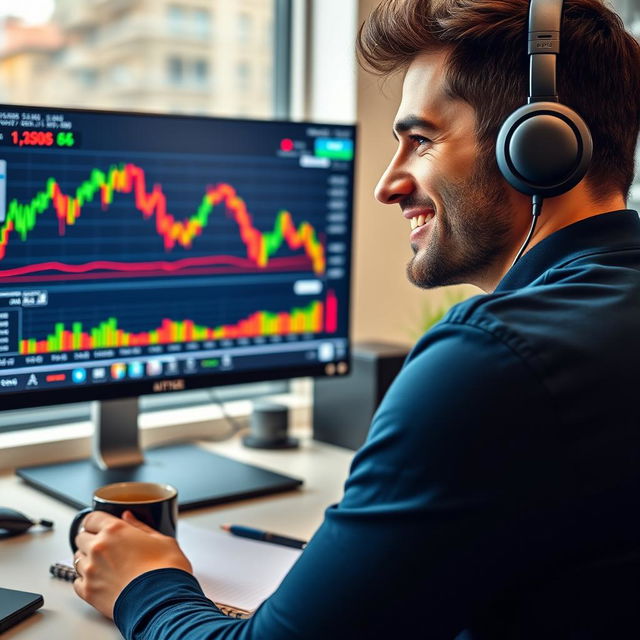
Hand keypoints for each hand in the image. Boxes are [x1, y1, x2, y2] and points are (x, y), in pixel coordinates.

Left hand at [73, 510, 191, 618]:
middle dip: (91, 539)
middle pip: (81, 537)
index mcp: (115, 530)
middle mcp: (98, 548)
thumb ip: (140, 526)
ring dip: (88, 559)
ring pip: (77, 559)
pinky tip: (101, 581)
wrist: (162, 601)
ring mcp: (90, 570)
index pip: (91, 518)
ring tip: (105, 565)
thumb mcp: (161, 540)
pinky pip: (77, 581)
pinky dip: (85, 580)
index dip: (96, 521)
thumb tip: (128, 517)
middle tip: (106, 546)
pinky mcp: (88, 592)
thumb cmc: (165, 570)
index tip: (100, 525)